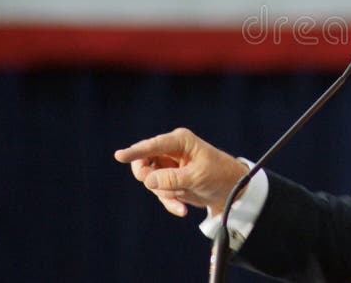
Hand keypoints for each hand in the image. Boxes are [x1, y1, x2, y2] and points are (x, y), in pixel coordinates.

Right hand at [114, 127, 247, 216]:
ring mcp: (168, 165)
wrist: (230, 190)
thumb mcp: (197, 177)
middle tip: (159, 186)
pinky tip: (182, 209)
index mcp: (180, 141)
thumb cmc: (218, 176)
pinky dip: (168, 201)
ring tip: (182, 198)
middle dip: (150, 177)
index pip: (154, 145)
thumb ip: (172, 178)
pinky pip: (158, 191)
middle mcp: (171, 150)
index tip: (119, 156)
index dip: (136, 151)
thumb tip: (148, 180)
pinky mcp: (168, 179)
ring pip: (150, 179)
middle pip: (143, 162)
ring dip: (164, 193)